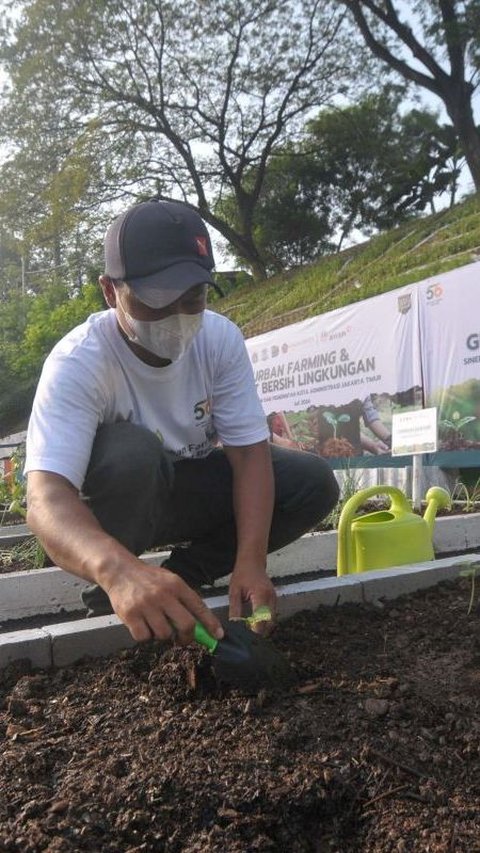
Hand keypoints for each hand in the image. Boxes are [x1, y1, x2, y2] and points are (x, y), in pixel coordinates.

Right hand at [102, 560, 223, 644]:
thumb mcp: (169, 580)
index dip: (210, 623)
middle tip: (182, 639)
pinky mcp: (130, 615)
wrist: (119, 571)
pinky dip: (145, 637)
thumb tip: (199, 624)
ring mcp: (146, 605)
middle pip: (186, 625)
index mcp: (176, 584)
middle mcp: (163, 594)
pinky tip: (142, 625)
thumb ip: (182, 599)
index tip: (218, 635)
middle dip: (187, 637)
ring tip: (155, 624)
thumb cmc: (147, 578)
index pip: (198, 606)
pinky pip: (144, 638)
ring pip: (164, 634)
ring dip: (162, 635)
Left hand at [228, 565, 276, 634]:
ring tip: (250, 630)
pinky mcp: (274, 600)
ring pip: (272, 620)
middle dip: (259, 631)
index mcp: (261, 595)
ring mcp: (274, 599)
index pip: (261, 619)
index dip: (255, 630)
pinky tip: (254, 622)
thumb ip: (235, 609)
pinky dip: (265, 621)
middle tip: (247, 636)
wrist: (252, 562)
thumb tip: (234, 626)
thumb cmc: (242, 574)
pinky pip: (272, 615)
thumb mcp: (234, 592)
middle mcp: (271, 598)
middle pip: (269, 622)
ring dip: (263, 627)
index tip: (246, 637)